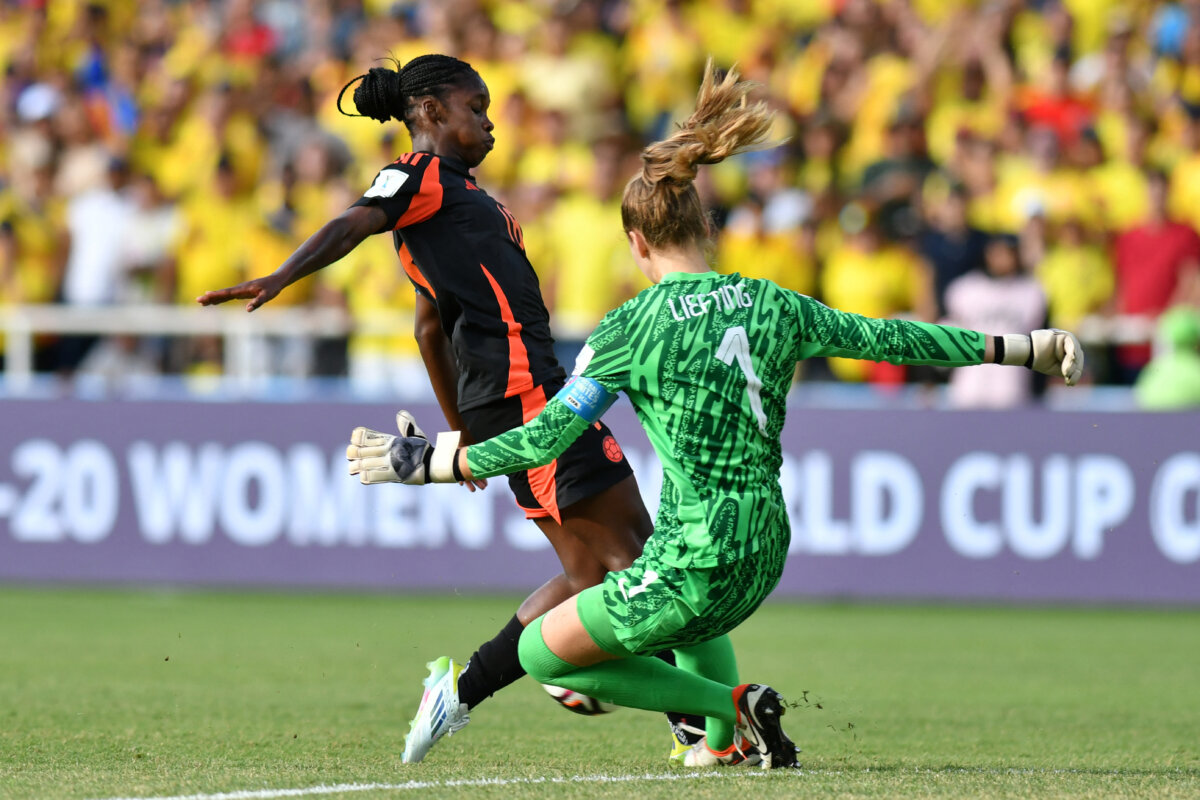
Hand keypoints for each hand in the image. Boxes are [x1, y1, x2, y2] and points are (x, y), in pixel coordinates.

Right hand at [196, 275, 285, 311]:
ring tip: (202, 302)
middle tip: (198, 300)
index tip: (205, 295)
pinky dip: (220, 298)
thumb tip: (248, 309)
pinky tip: (215, 302)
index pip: (227, 293)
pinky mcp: (242, 292)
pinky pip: (228, 296)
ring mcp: (239, 290)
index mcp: (243, 289)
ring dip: (213, 298)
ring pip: (223, 295)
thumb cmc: (272, 288)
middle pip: (222, 293)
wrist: (276, 280)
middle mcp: (239, 289)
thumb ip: (257, 302)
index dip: (216, 295)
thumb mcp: (267, 296)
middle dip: (210, 297)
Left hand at [346, 411, 472, 486]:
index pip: (369, 436)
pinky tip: (362, 476)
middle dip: (354, 452)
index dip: (359, 437)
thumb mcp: (415, 435)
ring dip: (357, 466)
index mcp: (392, 440)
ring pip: (365, 464)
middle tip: (350, 454)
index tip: (355, 439)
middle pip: (363, 450)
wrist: (434, 464)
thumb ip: (407, 425)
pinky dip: (367, 477)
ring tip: (352, 468)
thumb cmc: (424, 450)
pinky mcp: (393, 476)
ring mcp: (390, 463)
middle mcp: (389, 450)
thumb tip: (401, 413)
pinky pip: (375, 477)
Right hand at [1030, 328, 1083, 385]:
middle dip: (1074, 369)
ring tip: (1066, 372)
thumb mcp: (1056, 368)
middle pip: (1078, 358)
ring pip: (1076, 353)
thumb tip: (1077, 376)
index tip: (1068, 383)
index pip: (1077, 363)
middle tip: (1066, 376)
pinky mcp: (1064, 335)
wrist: (1027, 352)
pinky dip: (1071, 355)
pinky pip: (1072, 346)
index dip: (1075, 374)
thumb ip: (1068, 371)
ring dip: (1072, 364)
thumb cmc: (1039, 360)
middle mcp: (1070, 344)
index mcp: (1068, 352)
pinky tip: (1068, 361)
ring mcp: (1068, 339)